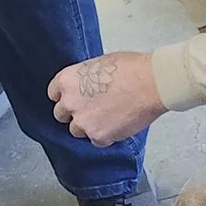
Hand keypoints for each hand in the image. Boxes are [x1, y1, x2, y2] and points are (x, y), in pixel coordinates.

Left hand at [48, 52, 163, 144]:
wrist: (152, 83)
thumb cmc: (131, 69)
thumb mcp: (98, 65)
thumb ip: (84, 79)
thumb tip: (84, 87)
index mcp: (67, 81)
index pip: (53, 94)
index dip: (66, 97)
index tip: (74, 100)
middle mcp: (69, 103)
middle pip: (61, 115)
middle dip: (74, 113)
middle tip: (92, 109)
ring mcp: (83, 122)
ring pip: (77, 131)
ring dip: (89, 126)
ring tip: (109, 116)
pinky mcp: (98, 137)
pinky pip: (96, 141)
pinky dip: (105, 135)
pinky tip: (117, 123)